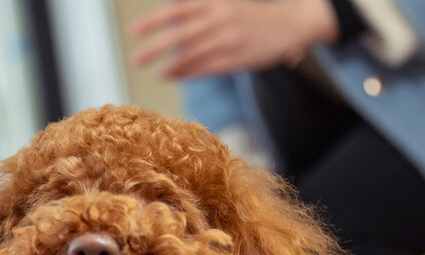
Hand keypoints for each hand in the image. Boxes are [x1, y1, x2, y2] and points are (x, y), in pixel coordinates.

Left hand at [130, 0, 340, 79]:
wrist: (290, 23)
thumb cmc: (252, 15)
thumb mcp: (226, 3)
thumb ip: (199, 10)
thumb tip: (170, 18)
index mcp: (214, 2)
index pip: (176, 10)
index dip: (153, 21)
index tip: (133, 32)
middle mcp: (219, 19)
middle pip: (179, 34)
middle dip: (155, 47)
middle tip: (136, 59)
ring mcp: (228, 40)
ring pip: (191, 54)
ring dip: (169, 64)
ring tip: (152, 71)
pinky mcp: (237, 59)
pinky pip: (206, 68)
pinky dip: (186, 72)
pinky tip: (171, 76)